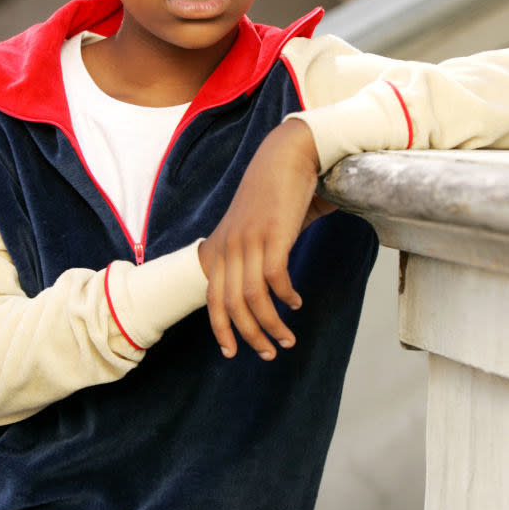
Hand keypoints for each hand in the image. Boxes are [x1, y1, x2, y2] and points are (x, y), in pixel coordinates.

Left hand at [198, 119, 336, 360]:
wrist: (286, 156)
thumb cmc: (272, 191)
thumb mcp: (251, 225)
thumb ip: (252, 253)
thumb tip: (263, 284)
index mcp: (221, 246)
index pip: (212, 297)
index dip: (220, 328)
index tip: (232, 352)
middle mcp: (229, 246)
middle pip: (231, 305)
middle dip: (249, 336)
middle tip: (268, 353)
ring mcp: (249, 240)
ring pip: (253, 298)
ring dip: (271, 325)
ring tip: (287, 339)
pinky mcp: (273, 234)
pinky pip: (275, 278)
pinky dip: (285, 297)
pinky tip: (295, 303)